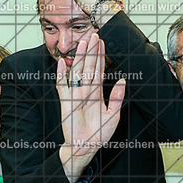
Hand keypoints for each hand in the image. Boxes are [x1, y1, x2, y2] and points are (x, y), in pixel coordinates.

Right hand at [56, 33, 125, 181]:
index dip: (100, 57)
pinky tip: (60, 64)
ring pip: (77, 72)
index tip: (102, 43)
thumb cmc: (99, 133)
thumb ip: (117, 98)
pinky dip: (60, 76)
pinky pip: (61, 87)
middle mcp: (86, 91)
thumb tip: (122, 81)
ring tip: (82, 44)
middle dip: (91, 51)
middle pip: (88, 67)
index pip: (99, 70)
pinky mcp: (65, 102)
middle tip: (94, 35)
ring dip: (79, 58)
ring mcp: (75, 95)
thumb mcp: (113, 115)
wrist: (85, 147)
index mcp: (97, 93)